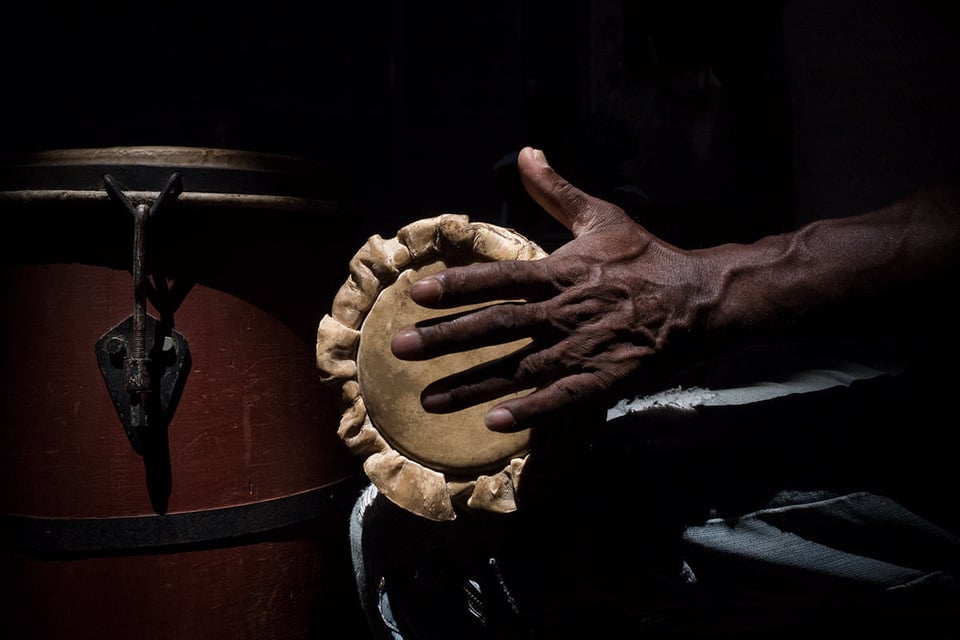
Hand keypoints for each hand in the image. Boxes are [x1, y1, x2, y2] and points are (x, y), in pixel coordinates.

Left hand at [391, 147, 710, 431]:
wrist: (700, 299)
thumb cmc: (647, 258)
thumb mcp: (602, 217)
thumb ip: (557, 191)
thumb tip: (526, 152)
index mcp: (561, 271)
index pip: (499, 278)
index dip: (457, 286)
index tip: (416, 294)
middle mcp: (564, 310)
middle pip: (495, 326)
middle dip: (445, 338)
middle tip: (400, 349)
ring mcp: (582, 347)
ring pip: (518, 368)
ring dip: (471, 384)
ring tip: (429, 399)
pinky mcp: (604, 378)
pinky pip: (561, 399)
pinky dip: (529, 411)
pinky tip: (493, 423)